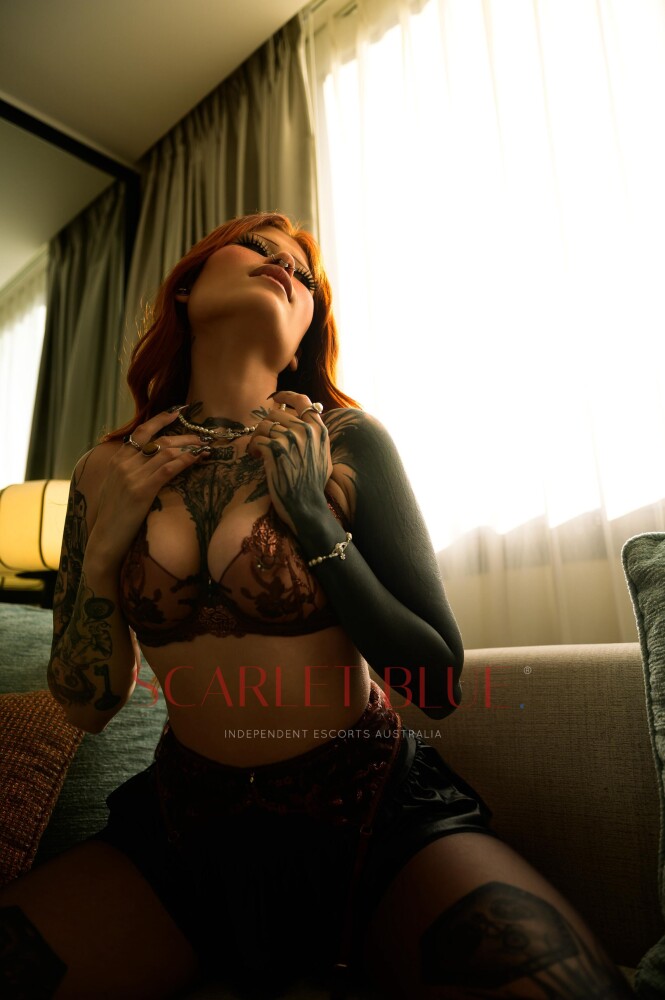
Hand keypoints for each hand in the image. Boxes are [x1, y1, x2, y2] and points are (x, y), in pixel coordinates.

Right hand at [88, 409, 207, 567]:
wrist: (105, 538)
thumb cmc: (115, 516)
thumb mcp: (118, 486)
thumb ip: (130, 470)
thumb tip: (150, 460)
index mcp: (117, 459)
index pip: (141, 432)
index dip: (160, 419)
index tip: (178, 412)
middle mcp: (124, 463)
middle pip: (158, 440)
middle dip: (183, 435)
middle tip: (202, 435)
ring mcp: (132, 475)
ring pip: (165, 451)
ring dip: (189, 447)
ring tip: (205, 447)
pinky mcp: (142, 490)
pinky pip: (168, 468)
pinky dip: (185, 460)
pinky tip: (198, 458)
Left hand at [248, 391, 332, 534]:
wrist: (306, 506)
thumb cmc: (313, 485)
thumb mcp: (323, 456)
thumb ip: (316, 437)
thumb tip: (306, 422)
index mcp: (319, 430)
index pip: (302, 401)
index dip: (286, 395)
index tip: (276, 397)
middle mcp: (306, 430)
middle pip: (276, 413)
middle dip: (266, 425)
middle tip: (264, 439)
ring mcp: (290, 438)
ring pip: (263, 425)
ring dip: (258, 437)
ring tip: (259, 451)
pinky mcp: (275, 449)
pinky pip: (257, 439)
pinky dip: (253, 448)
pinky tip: (257, 457)